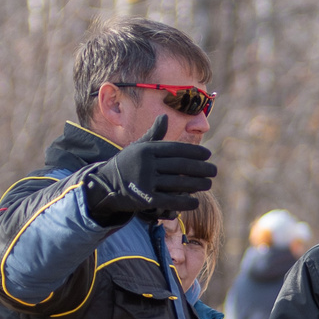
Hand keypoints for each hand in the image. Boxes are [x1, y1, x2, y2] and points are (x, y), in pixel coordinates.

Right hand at [84, 116, 215, 223]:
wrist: (104, 185)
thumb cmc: (126, 164)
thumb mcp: (137, 147)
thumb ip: (153, 134)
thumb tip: (164, 116)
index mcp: (146, 149)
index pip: (176, 150)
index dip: (194, 152)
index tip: (208, 155)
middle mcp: (146, 164)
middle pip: (180, 166)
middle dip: (201, 168)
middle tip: (214, 171)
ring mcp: (145, 181)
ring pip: (178, 183)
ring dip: (197, 184)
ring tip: (209, 184)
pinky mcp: (145, 199)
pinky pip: (170, 200)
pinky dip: (185, 201)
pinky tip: (196, 201)